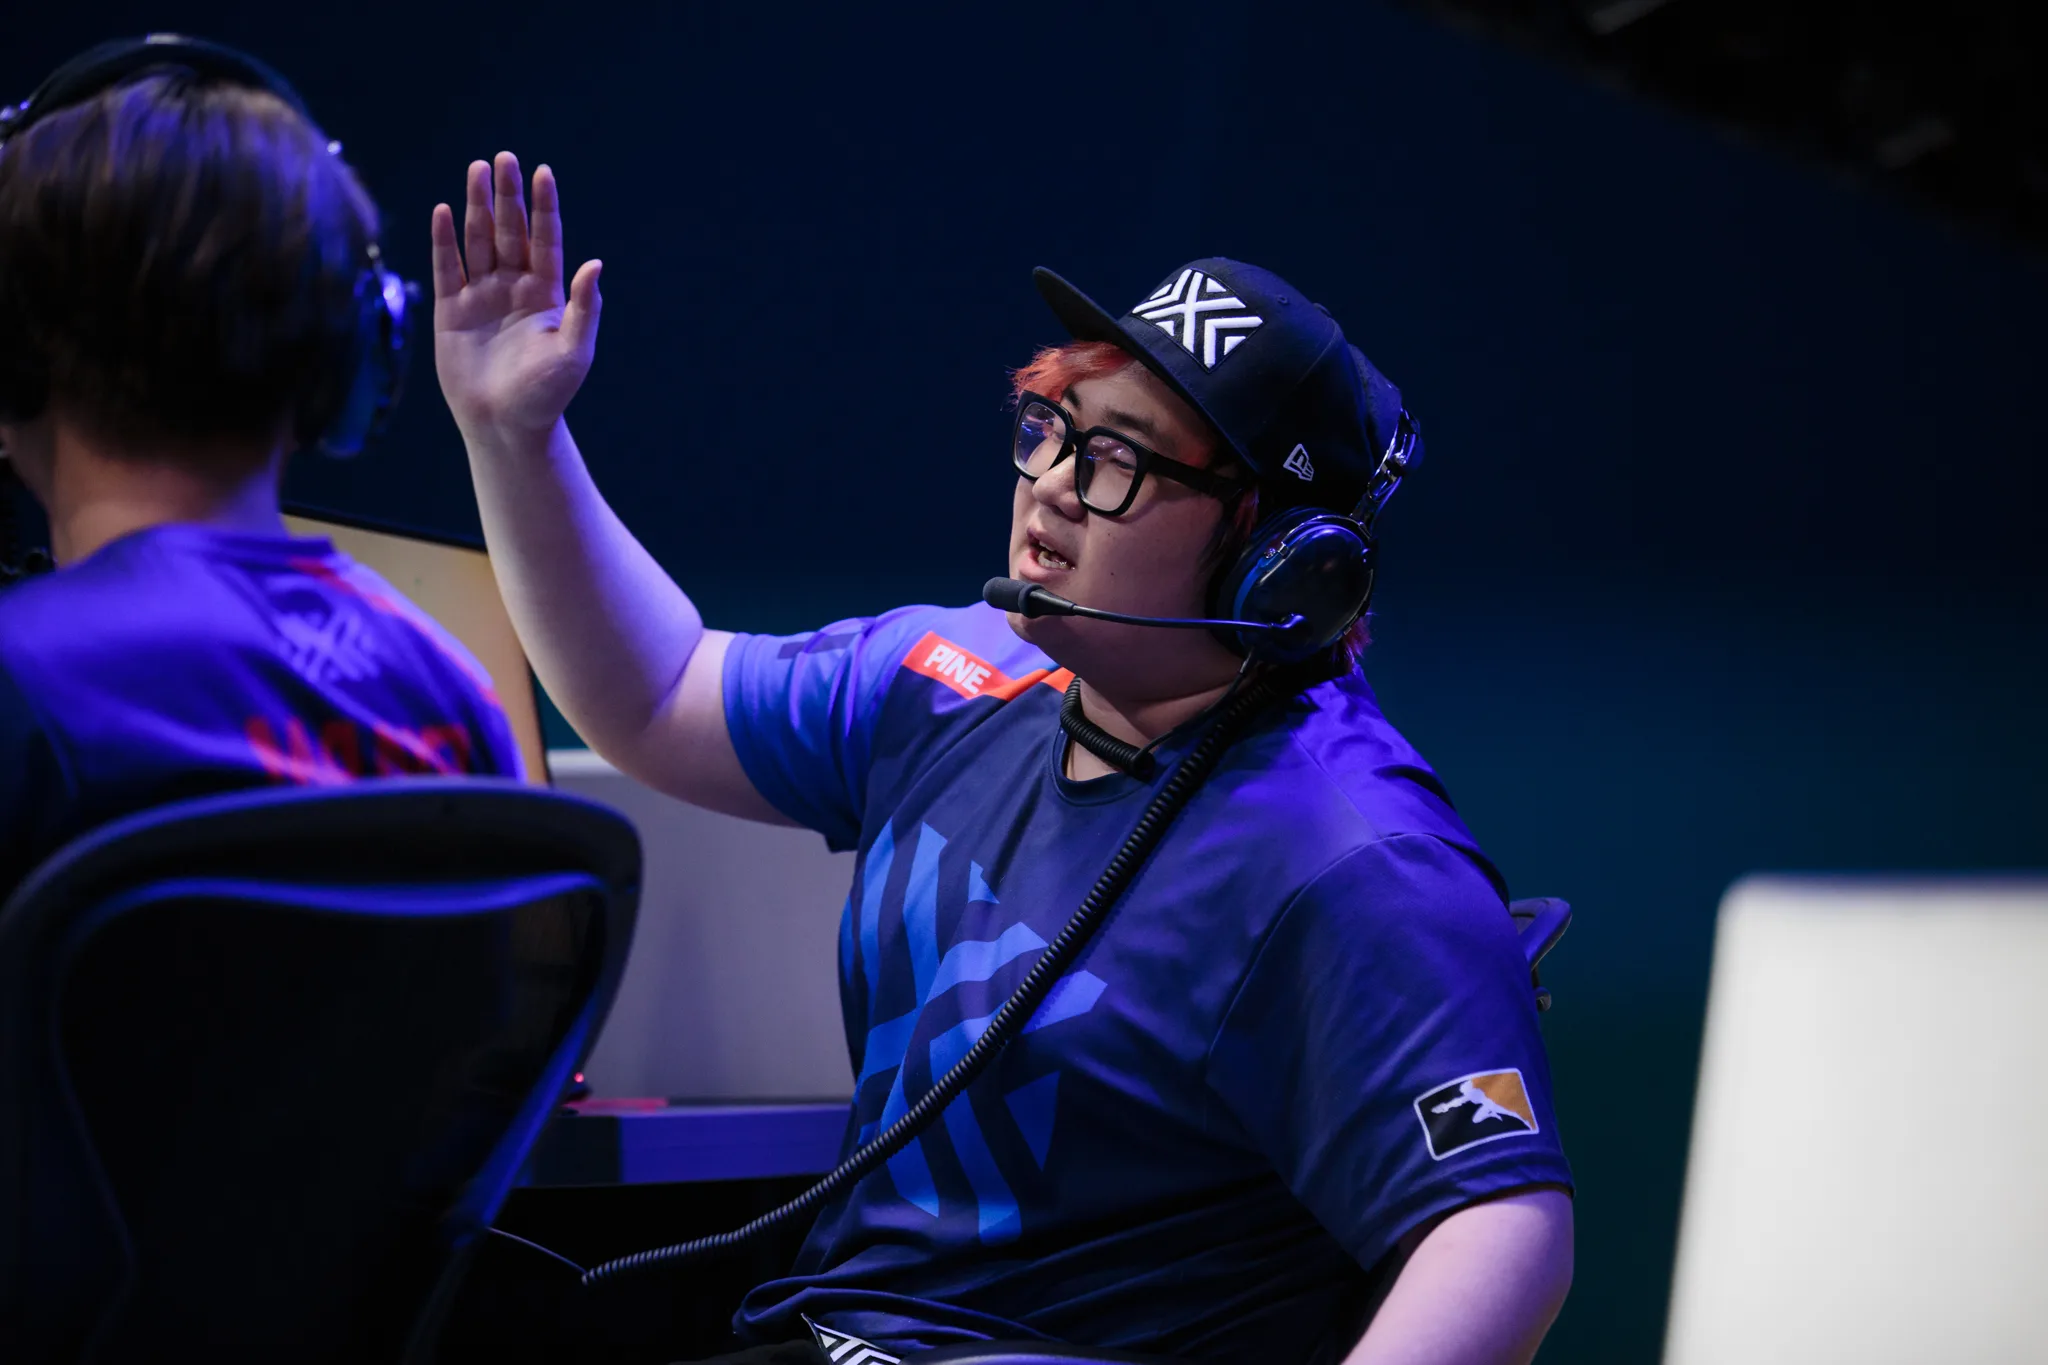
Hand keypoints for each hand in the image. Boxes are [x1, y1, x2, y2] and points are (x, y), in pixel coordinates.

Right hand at [431, 152, 601, 440]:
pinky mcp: (451, 311)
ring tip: (476, 170)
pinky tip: (443, 211)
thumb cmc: (546, 394)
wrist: (505, 426)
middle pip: (510, 231)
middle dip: (508, 195)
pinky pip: (447, 268)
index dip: (544, 207)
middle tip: (504, 158)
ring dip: (477, 207)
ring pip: (479, 241)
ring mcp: (482, 296)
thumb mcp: (574, 352)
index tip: (544, 172)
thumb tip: (595, 264)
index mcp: (547, 294)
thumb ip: (585, 308)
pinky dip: (444, 241)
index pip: (545, 240)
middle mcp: (514, 288)